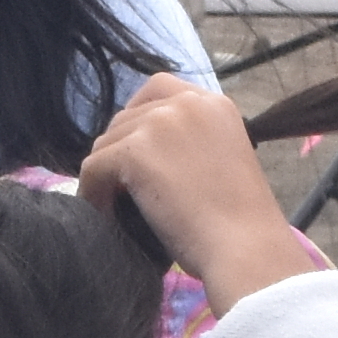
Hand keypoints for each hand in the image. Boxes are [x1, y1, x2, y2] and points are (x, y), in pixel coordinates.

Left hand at [80, 74, 326, 307]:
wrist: (245, 248)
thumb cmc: (242, 223)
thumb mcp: (224, 162)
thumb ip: (193, 144)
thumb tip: (152, 154)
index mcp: (215, 104)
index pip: (160, 89)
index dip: (140, 115)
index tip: (136, 148)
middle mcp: (187, 103)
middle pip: (128, 116)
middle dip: (119, 149)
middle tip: (120, 186)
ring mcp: (159, 123)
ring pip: (107, 142)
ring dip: (106, 173)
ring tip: (113, 205)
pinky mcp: (135, 151)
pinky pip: (94, 168)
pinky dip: (92, 192)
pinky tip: (102, 216)